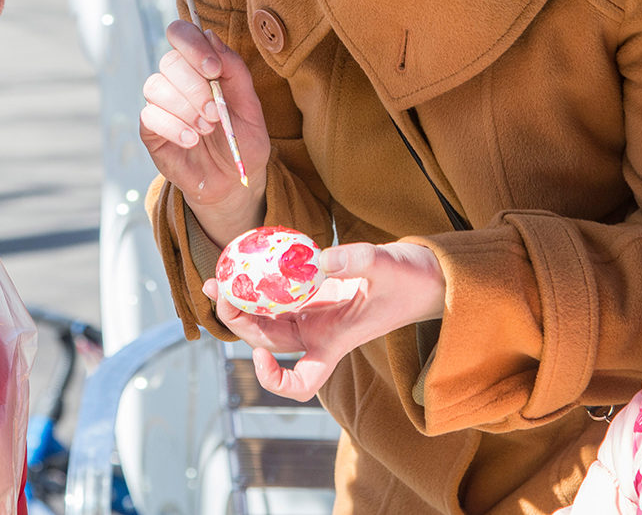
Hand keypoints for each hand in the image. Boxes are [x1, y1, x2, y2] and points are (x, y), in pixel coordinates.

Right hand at [140, 19, 269, 243]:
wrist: (233, 181)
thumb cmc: (242, 141)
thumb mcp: (250, 106)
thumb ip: (235, 70)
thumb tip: (211, 36)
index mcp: (200, 66)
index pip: (182, 34)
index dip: (193, 45)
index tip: (213, 69)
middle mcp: (177, 80)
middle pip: (169, 62)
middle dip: (195, 87)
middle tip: (216, 113)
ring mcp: (162, 104)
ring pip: (155, 87)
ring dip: (185, 108)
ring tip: (207, 129)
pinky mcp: (150, 129)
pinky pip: (149, 116)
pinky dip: (173, 127)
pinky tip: (191, 140)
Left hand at [205, 241, 446, 401]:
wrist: (423, 273)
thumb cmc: (412, 280)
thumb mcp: (390, 267)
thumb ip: (360, 261)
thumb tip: (322, 259)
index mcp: (335, 341)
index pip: (302, 382)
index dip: (274, 379)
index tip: (257, 353)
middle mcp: (318, 332)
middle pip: (267, 342)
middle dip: (237, 322)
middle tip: (219, 290)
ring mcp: (314, 312)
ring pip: (266, 317)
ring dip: (240, 302)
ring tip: (217, 278)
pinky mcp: (313, 291)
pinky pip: (277, 292)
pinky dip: (258, 282)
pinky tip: (245, 260)